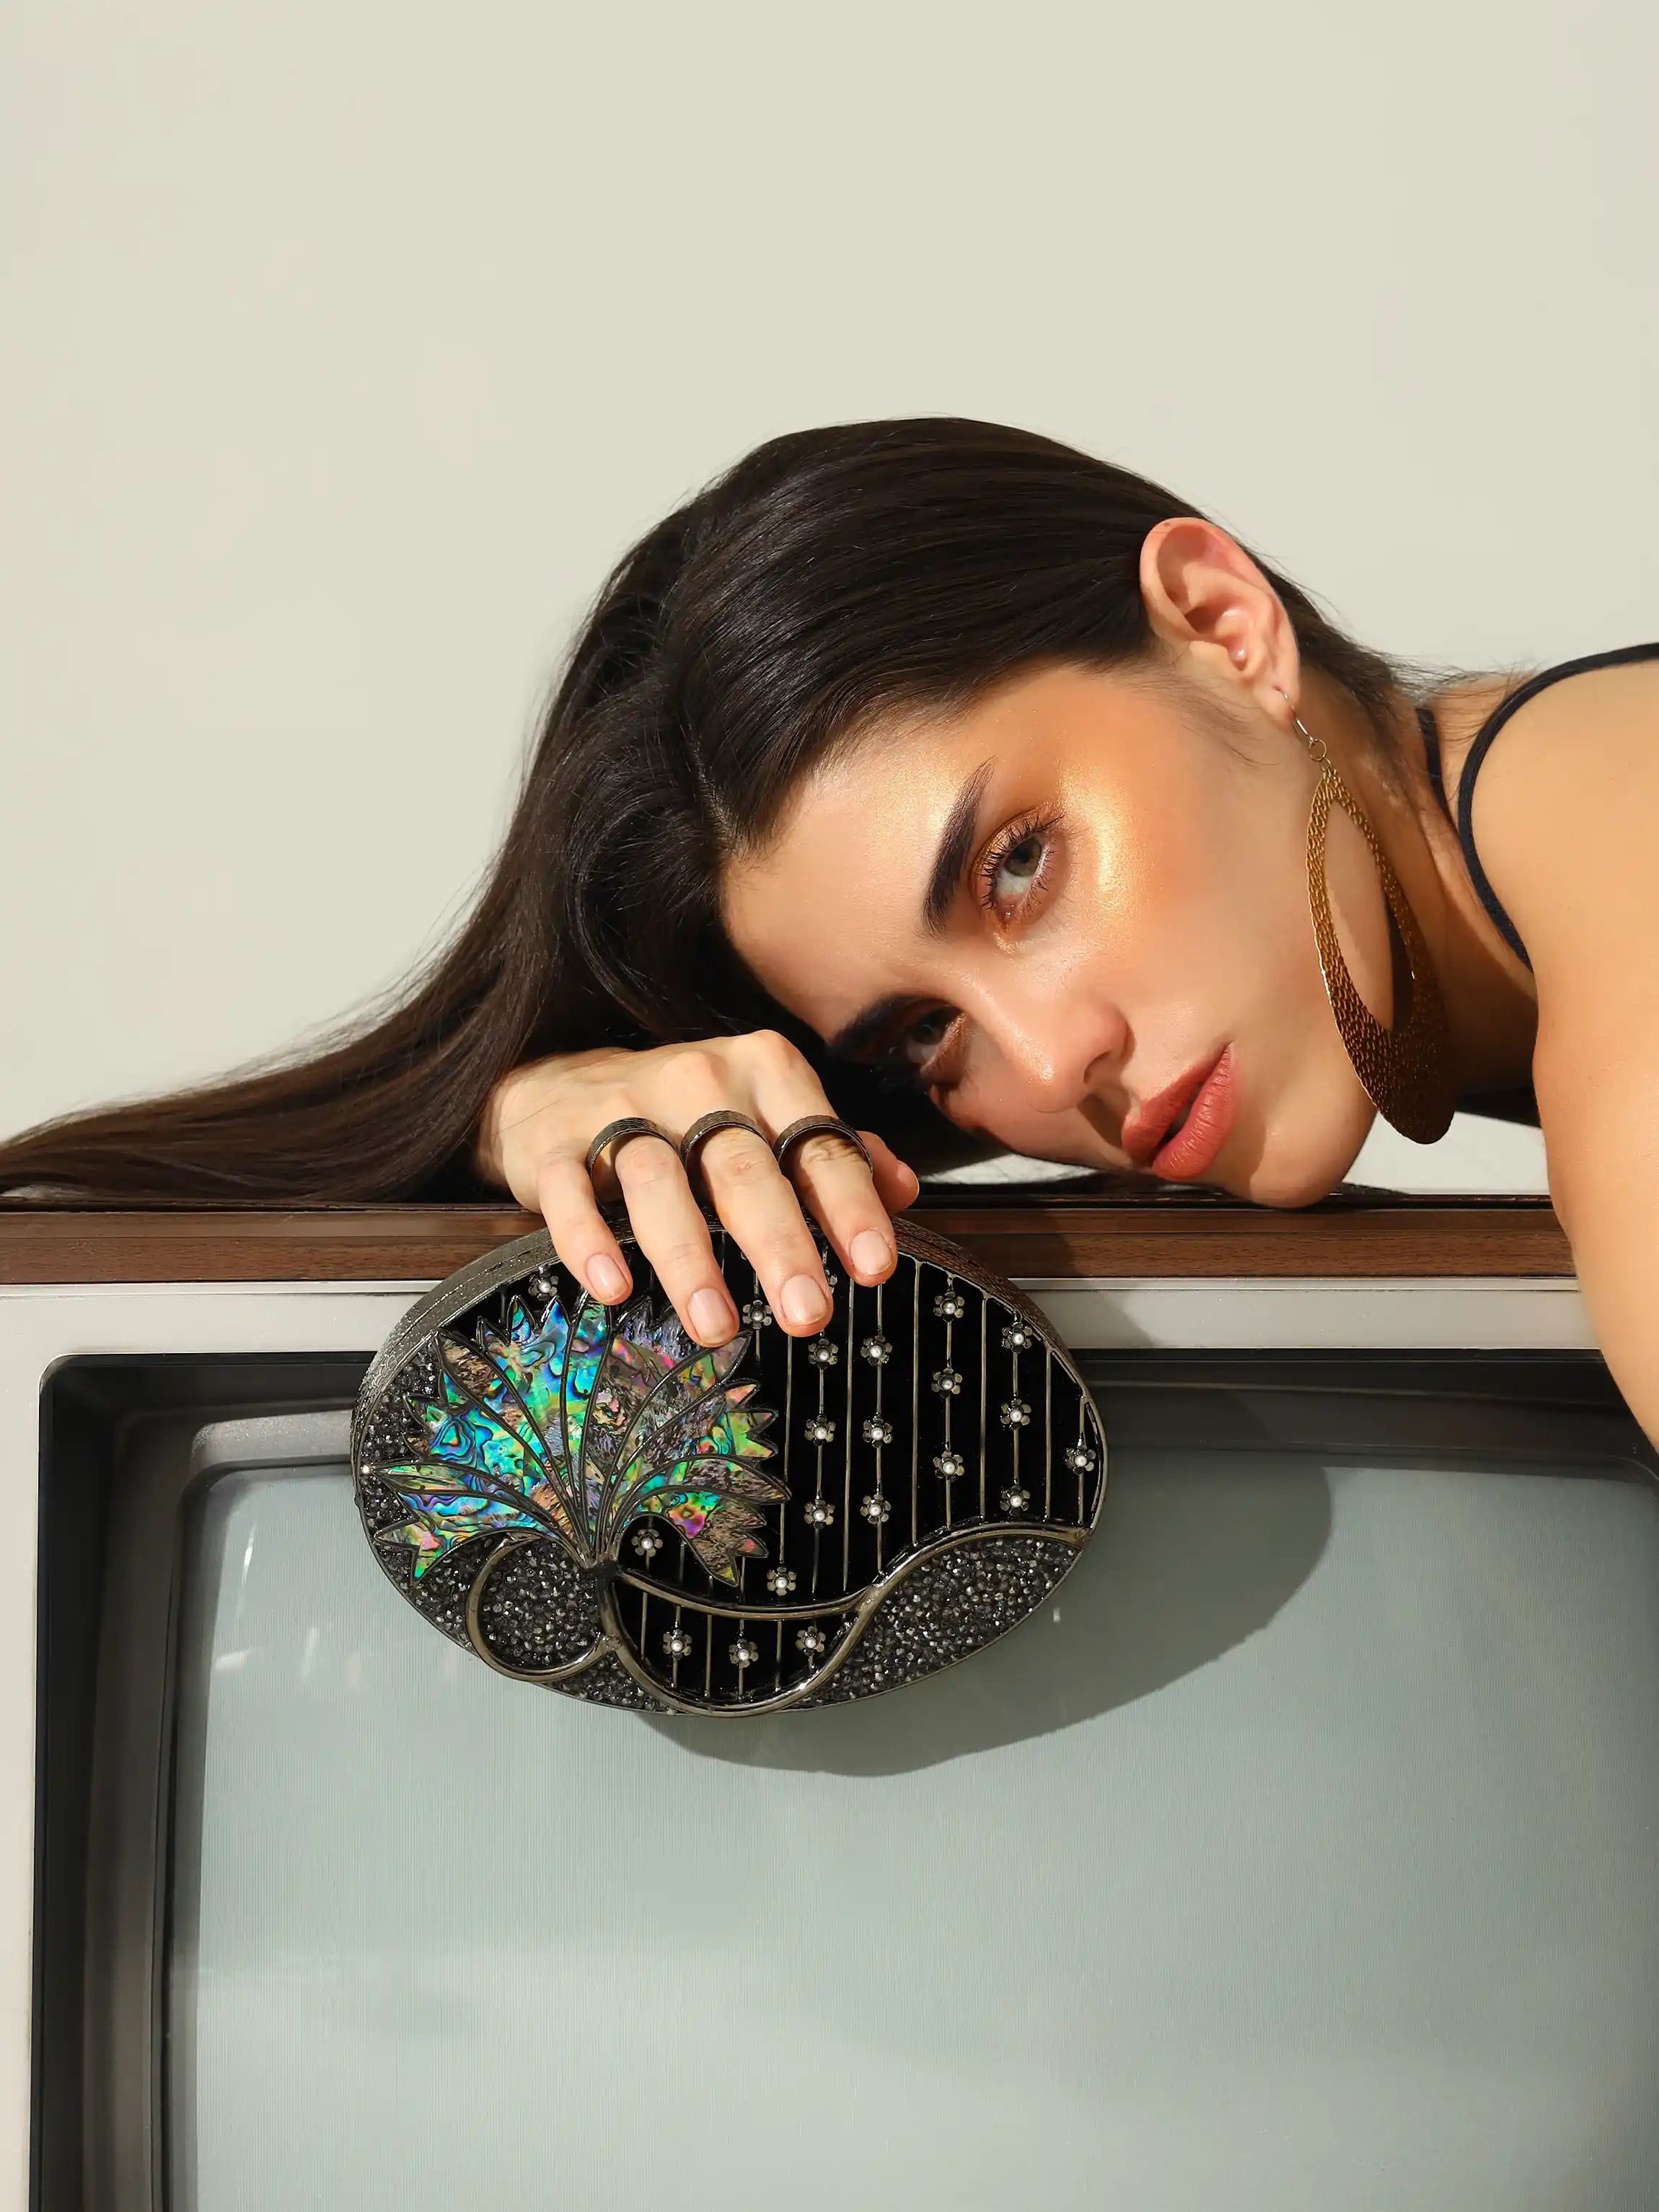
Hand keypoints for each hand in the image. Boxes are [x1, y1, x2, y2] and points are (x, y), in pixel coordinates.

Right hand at [473, 1031, 920, 1347]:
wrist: (558, 1081)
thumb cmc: (684, 1111)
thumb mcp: (767, 1113)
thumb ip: (833, 1149)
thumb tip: (904, 1190)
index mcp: (763, 1070)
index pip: (817, 1143)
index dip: (849, 1207)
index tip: (875, 1267)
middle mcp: (697, 1080)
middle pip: (744, 1169)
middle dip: (781, 1244)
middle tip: (807, 1312)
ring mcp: (620, 1107)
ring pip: (659, 1183)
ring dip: (690, 1260)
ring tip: (717, 1326)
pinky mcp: (555, 1143)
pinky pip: (572, 1193)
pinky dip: (590, 1240)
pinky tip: (614, 1287)